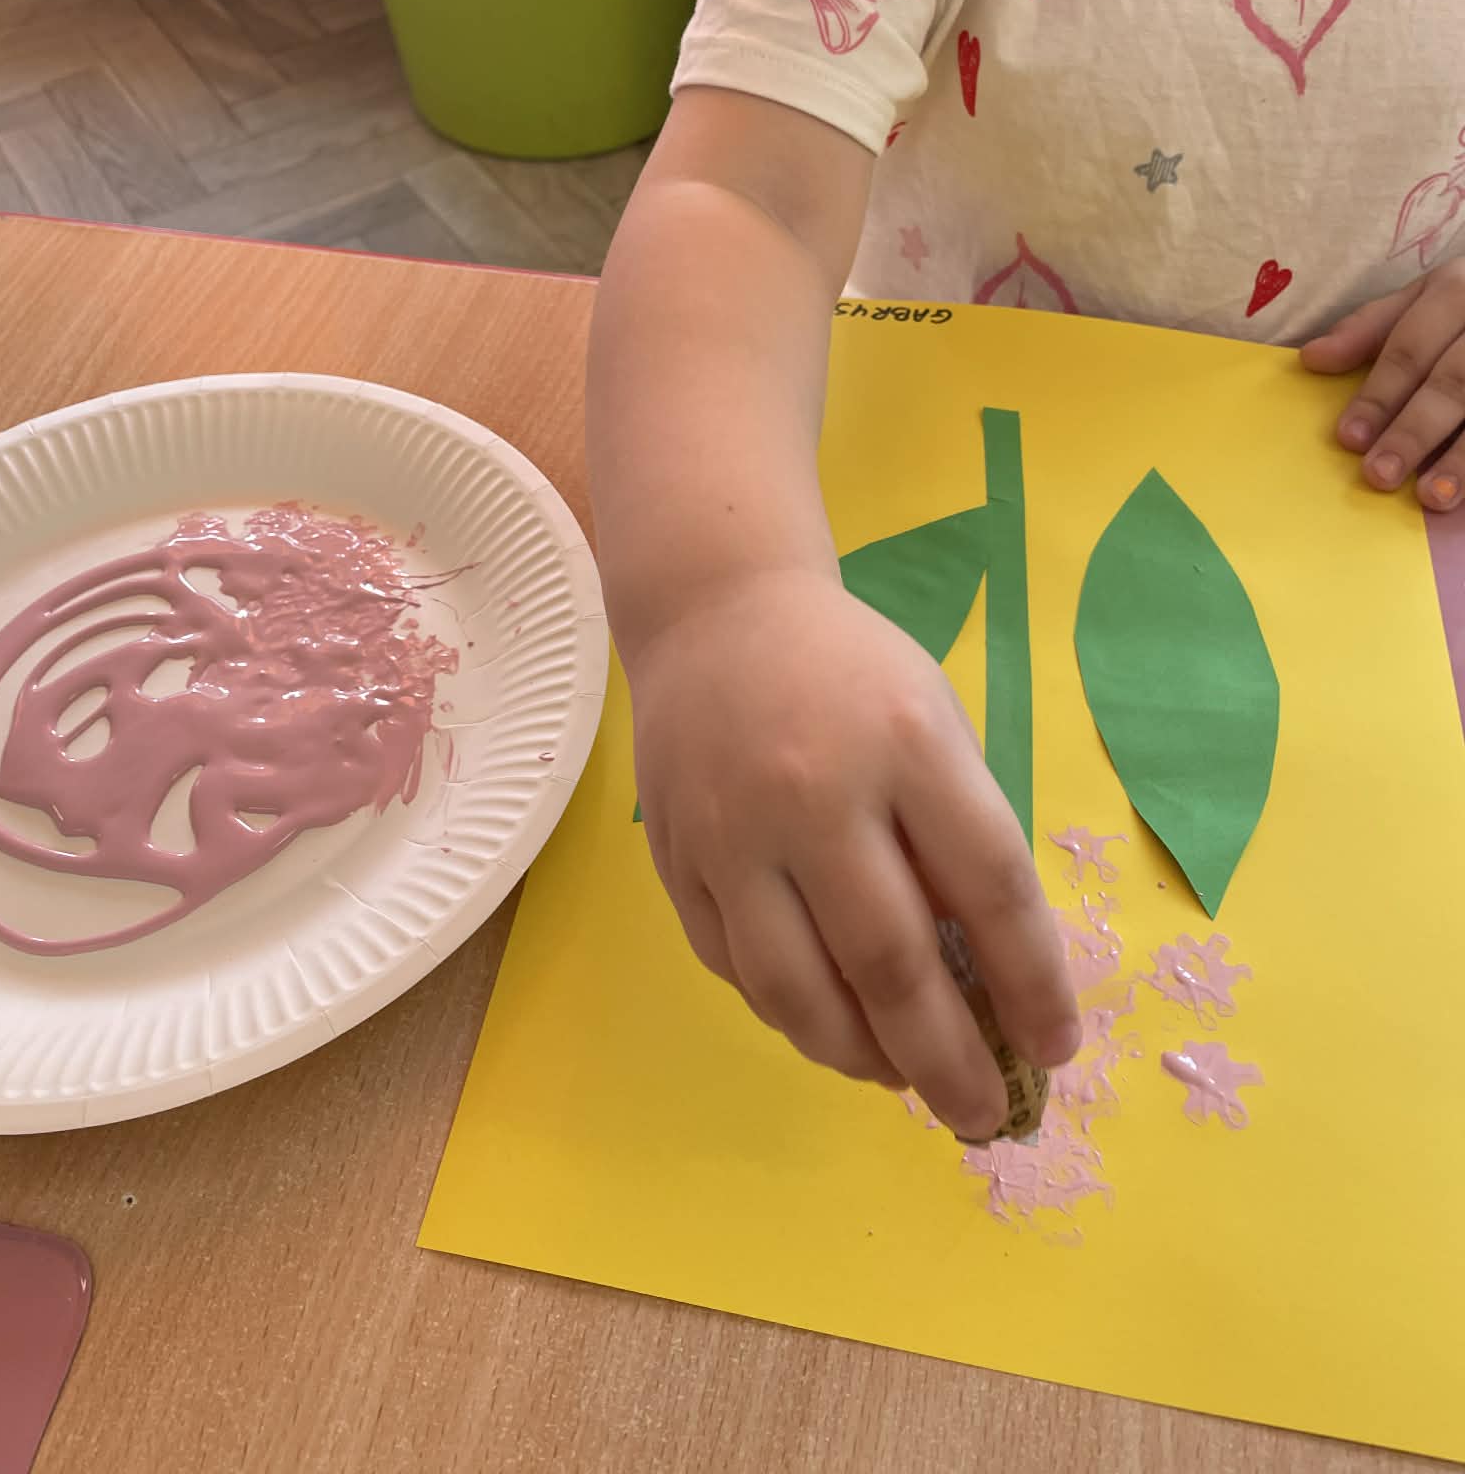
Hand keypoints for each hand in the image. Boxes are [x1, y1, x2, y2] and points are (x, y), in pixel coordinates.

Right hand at [625, 569, 1081, 1139]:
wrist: (717, 616)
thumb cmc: (854, 678)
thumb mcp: (934, 726)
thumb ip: (961, 841)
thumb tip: (990, 986)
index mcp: (908, 743)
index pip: (990, 889)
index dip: (1033, 984)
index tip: (1056, 1049)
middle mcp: (815, 791)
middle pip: (892, 964)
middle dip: (949, 1062)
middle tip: (984, 1118)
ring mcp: (733, 832)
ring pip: (800, 992)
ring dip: (863, 1060)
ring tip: (905, 1084)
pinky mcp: (677, 861)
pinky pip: (738, 972)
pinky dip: (792, 1019)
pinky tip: (834, 1031)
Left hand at [1303, 261, 1464, 507]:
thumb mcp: (1424, 298)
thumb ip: (1369, 328)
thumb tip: (1311, 359)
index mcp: (1456, 289)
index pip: (1409, 348)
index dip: (1379, 395)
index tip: (1348, 438)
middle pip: (1453, 382)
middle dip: (1414, 431)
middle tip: (1379, 475)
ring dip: (1462, 458)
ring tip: (1432, 497)